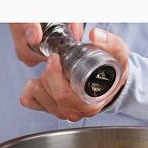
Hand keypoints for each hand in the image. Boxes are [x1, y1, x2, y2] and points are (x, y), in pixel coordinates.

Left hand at [12, 25, 128, 121]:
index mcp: (90, 104)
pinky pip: (28, 100)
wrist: (111, 83)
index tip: (55, 58)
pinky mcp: (49, 109)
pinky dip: (31, 88)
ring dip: (40, 79)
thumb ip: (111, 43)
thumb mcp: (119, 55)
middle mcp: (75, 112)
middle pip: (49, 95)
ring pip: (37, 97)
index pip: (63, 96)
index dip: (54, 75)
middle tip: (55, 59)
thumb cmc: (113, 71)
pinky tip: (44, 80)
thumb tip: (95, 34)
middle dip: (47, 73)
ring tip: (53, 69)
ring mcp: (61, 112)